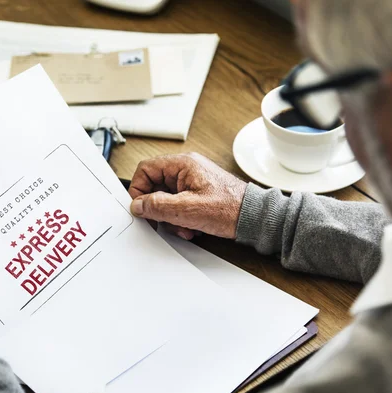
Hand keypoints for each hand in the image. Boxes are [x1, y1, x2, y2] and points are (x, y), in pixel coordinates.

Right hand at [129, 153, 246, 239]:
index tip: (140, 208)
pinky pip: (178, 205)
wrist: (254, 217)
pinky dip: (180, 219)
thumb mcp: (187, 209)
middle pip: (155, 187)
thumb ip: (158, 206)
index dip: (138, 190)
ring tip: (183, 227)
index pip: (146, 169)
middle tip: (163, 222)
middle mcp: (186, 170)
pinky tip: (191, 228)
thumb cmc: (230, 208)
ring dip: (170, 218)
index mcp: (182, 164)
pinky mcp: (198, 194)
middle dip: (158, 209)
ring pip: (166, 199)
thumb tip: (137, 205)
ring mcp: (192, 182)